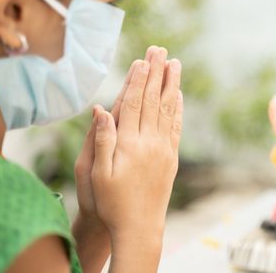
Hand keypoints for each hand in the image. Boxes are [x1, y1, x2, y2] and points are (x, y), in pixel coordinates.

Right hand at [73, 46, 171, 272]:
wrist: (139, 227)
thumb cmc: (111, 202)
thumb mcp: (97, 174)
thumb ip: (101, 140)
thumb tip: (101, 108)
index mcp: (129, 144)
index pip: (134, 103)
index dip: (138, 80)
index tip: (142, 59)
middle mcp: (150, 143)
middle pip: (154, 100)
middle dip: (156, 73)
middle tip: (161, 49)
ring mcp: (164, 149)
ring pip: (169, 110)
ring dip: (171, 85)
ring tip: (174, 64)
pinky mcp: (172, 157)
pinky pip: (177, 127)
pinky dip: (178, 109)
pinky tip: (179, 95)